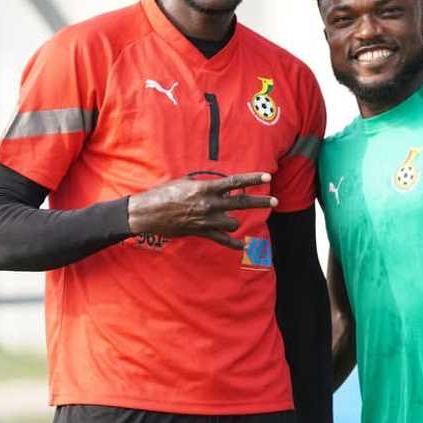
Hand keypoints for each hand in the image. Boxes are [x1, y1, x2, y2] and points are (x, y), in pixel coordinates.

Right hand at [127, 172, 275, 248]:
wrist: (147, 213)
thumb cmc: (164, 193)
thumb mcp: (185, 182)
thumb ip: (204, 184)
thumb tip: (217, 185)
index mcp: (205, 188)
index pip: (234, 182)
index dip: (252, 180)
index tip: (267, 178)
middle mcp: (209, 204)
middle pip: (241, 203)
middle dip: (260, 202)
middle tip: (275, 201)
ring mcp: (206, 220)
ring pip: (232, 222)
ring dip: (234, 220)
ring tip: (231, 218)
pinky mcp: (201, 232)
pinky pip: (221, 239)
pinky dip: (233, 243)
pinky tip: (243, 245)